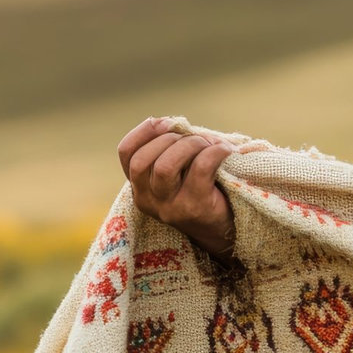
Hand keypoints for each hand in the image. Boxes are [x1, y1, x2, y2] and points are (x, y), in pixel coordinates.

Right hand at [117, 117, 237, 262]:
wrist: (224, 229)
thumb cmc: (202, 190)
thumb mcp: (178, 172)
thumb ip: (169, 150)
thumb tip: (174, 123)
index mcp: (140, 188)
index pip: (126, 153)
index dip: (144, 131)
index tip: (166, 122)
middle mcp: (148, 201)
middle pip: (142, 160)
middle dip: (169, 139)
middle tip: (194, 138)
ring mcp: (170, 208)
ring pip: (165, 166)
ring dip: (190, 145)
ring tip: (208, 144)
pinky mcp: (195, 208)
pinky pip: (201, 168)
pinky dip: (214, 152)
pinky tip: (226, 151)